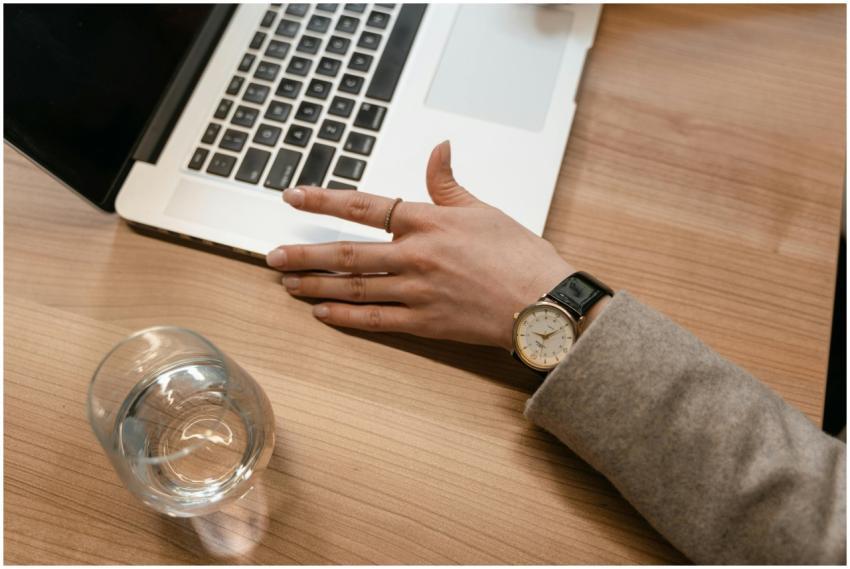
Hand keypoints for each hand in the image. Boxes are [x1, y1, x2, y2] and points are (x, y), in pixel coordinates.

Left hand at [266, 140, 574, 350]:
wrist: (544, 302)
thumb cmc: (520, 255)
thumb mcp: (484, 210)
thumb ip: (448, 184)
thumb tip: (438, 149)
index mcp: (428, 222)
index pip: (365, 206)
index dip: (324, 200)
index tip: (293, 196)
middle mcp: (415, 255)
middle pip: (347, 253)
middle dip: (305, 253)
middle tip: (272, 255)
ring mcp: (417, 292)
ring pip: (354, 287)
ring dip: (315, 284)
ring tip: (286, 282)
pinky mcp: (424, 323)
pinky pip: (375, 320)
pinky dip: (345, 316)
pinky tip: (321, 312)